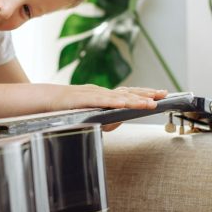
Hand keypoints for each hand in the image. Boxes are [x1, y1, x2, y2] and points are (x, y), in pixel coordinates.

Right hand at [49, 85, 167, 129]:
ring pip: (118, 96)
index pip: (129, 93)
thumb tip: (120, 119)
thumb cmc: (69, 109)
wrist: (46, 101)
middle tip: (164, 94)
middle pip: (128, 92)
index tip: (161, 93)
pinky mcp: (84, 98)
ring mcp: (93, 94)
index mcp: (105, 96)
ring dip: (135, 99)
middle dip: (147, 93)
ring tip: (150, 103)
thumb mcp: (91, 114)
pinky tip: (125, 103)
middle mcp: (102, 92)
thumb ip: (106, 118)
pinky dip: (114, 101)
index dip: (145, 93)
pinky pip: (101, 100)